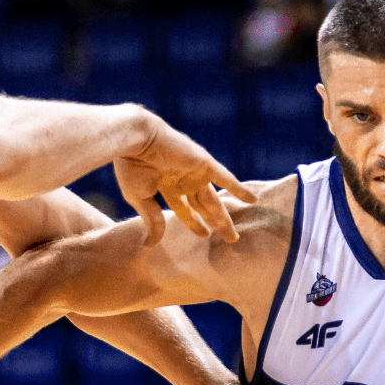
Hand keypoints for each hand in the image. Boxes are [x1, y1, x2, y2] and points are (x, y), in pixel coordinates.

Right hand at [114, 113, 254, 244]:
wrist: (136, 140)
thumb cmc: (131, 167)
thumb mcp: (139, 198)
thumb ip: (152, 220)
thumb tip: (152, 244)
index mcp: (165, 184)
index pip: (184, 208)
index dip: (194, 223)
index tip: (204, 235)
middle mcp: (182, 178)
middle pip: (203, 205)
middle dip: (214, 222)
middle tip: (228, 239)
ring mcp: (194, 171)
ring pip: (213, 199)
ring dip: (224, 216)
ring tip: (234, 236)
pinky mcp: (204, 163)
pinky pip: (227, 178)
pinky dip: (239, 189)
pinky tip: (253, 202)